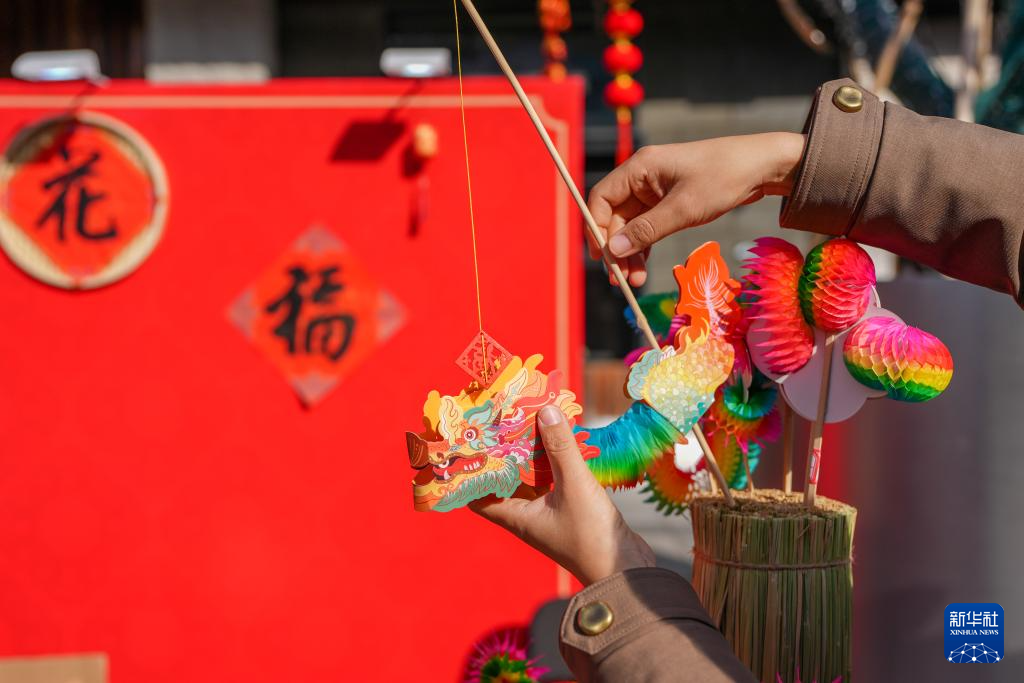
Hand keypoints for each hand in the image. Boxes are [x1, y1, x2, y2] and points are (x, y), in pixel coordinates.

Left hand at [469, 405, 655, 585]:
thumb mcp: (574, 485)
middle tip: (500, 423)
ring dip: (528, 456)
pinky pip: (551, 483)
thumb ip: (560, 447)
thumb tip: (545, 410)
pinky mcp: (568, 512)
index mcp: (516, 516)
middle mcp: (526, 516)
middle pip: (504, 482)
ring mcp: (547, 515)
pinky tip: (558, 444)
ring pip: (530, 481)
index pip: (477, 496)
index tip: (469, 444)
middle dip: (502, 454)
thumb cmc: (592, 535)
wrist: (626, 570)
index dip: (470, 472)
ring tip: (528, 425)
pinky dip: (550, 464)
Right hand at [587, 132, 805, 285]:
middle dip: (617, 248)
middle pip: (615, 216)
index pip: (602, 198)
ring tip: (635, 280)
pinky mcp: (669, 201)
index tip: (601, 258)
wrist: (762, 166)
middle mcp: (643, 177)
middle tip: (621, 279)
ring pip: (631, 225)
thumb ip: (647, 231)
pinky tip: (645, 267)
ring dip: (631, 252)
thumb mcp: (683, 208)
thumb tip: (614, 251)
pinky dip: (645, 246)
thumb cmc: (723, 178)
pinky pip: (648, 226)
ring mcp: (656, 190)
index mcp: (639, 168)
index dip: (596, 228)